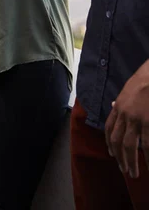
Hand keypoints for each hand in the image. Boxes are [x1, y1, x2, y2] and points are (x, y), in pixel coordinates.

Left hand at [105, 59, 148, 177]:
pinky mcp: (148, 123)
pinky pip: (147, 145)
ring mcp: (136, 120)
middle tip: (124, 170)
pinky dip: (147, 158)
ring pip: (130, 146)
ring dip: (131, 162)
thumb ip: (121, 101)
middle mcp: (124, 115)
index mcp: (119, 106)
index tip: (111, 154)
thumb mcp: (127, 89)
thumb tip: (113, 106)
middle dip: (119, 157)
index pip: (109, 128)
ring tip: (134, 174)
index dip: (109, 143)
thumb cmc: (144, 80)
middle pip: (117, 141)